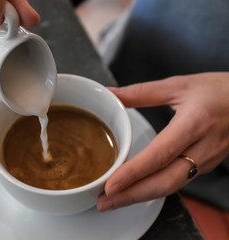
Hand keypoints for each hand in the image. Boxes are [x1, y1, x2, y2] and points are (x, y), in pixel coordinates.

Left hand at [97, 72, 228, 210]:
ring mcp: (207, 160)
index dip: (133, 173)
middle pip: (165, 181)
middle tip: (103, 202)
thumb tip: (111, 94)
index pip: (160, 155)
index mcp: (194, 123)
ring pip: (171, 186)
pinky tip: (136, 190)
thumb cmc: (216, 90)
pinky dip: (154, 190)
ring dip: (140, 196)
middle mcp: (203, 147)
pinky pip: (178, 182)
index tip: (110, 185)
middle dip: (132, 196)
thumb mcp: (178, 85)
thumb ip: (141, 92)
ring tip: (113, 201)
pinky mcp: (206, 165)